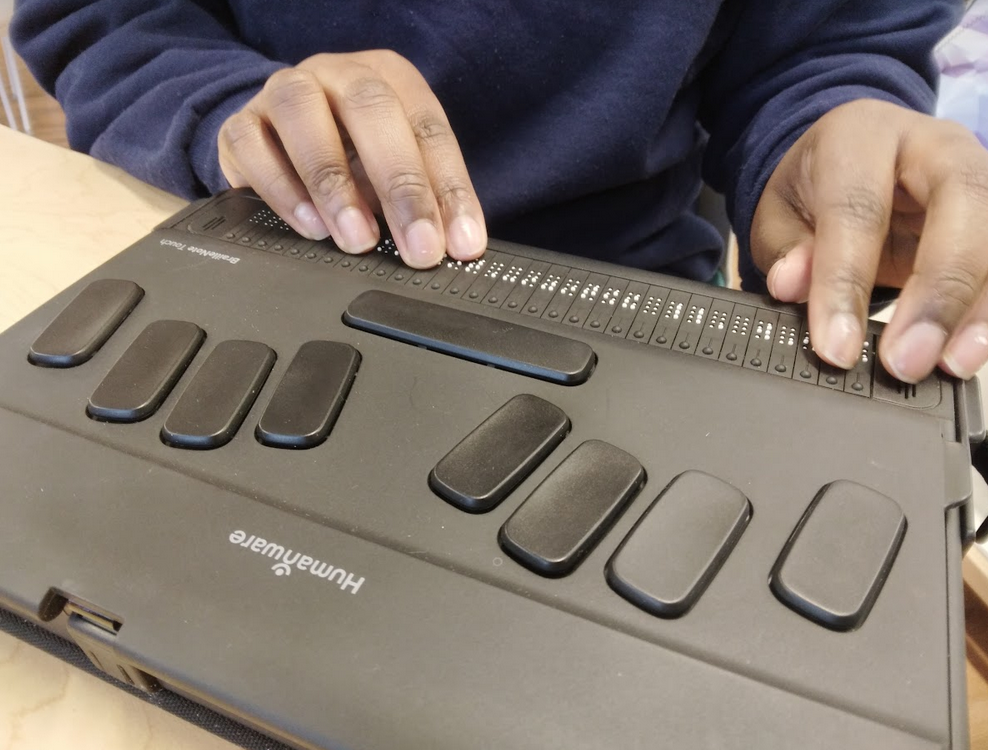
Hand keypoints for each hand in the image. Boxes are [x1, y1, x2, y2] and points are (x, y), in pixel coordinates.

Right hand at [217, 50, 486, 267]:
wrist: (277, 137)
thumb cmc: (350, 155)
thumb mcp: (393, 171)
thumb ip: (421, 202)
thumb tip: (449, 248)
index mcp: (390, 79)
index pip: (428, 128)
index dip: (449, 188)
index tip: (461, 242)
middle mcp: (338, 75)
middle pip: (372, 110)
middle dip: (401, 185)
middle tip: (419, 246)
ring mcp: (284, 92)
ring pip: (303, 116)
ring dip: (335, 184)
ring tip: (359, 240)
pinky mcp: (240, 124)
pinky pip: (252, 146)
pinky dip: (282, 190)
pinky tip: (310, 226)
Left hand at [751, 98, 987, 382]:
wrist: (857, 154)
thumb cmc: (818, 186)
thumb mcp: (779, 210)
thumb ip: (784, 247)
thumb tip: (791, 284)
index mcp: (863, 136)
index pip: (859, 208)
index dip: (847, 283)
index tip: (836, 347)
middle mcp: (934, 146)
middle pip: (961, 206)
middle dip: (936, 293)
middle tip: (906, 361)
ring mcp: (980, 174)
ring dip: (977, 310)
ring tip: (950, 365)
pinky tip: (968, 352)